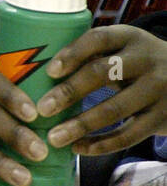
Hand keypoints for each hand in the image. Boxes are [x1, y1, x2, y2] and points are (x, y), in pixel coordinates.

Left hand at [37, 25, 166, 155]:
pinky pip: (129, 134)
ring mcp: (158, 89)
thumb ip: (92, 54)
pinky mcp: (163, 117)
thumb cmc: (137, 63)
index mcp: (129, 36)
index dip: (72, 53)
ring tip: (54, 137)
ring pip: (114, 109)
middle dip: (69, 92)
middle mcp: (146, 59)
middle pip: (102, 73)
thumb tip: (32, 73)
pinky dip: (102, 144)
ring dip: (81, 125)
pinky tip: (79, 148)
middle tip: (42, 109)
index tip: (49, 71)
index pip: (98, 39)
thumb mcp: (123, 48)